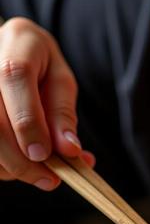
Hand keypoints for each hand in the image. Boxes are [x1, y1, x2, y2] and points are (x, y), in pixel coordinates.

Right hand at [0, 17, 93, 189]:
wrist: (11, 48)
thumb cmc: (40, 65)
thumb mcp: (61, 81)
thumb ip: (63, 112)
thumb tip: (69, 150)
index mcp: (17, 44)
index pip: (14, 77)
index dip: (28, 121)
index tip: (45, 155)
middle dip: (19, 158)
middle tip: (50, 179)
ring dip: (10, 166)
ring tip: (42, 175)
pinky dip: (2, 165)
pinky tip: (22, 168)